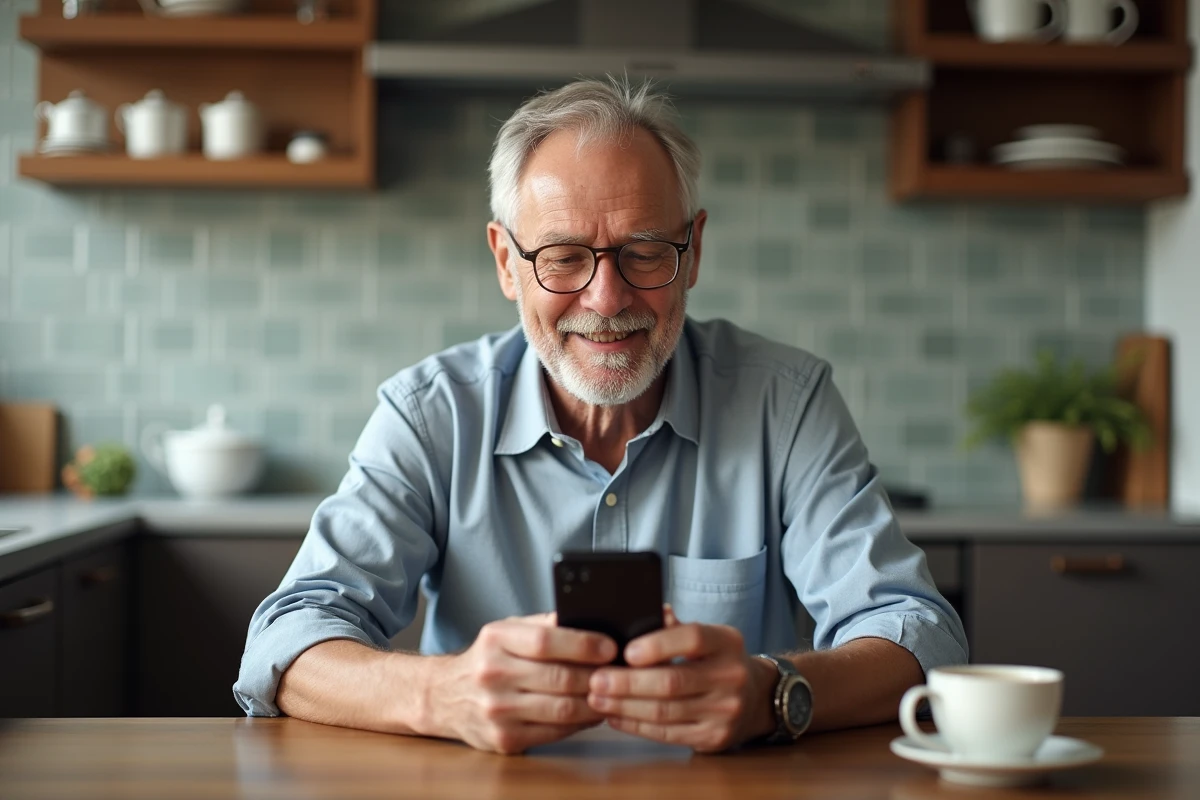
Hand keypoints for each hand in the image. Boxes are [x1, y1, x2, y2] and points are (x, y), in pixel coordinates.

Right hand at [427, 612, 615, 753]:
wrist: (443, 696)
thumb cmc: (488, 658)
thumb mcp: (507, 630)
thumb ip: (545, 625)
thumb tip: (593, 621)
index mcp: (496, 640)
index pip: (546, 641)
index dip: (584, 645)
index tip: (611, 647)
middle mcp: (492, 674)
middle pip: (560, 678)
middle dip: (597, 676)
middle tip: (620, 673)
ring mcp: (497, 710)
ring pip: (562, 709)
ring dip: (595, 703)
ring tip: (611, 693)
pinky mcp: (503, 739)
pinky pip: (555, 732)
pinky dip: (580, 724)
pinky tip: (591, 713)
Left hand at [586, 609, 776, 752]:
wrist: (756, 699)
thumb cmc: (717, 661)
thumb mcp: (707, 637)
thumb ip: (675, 628)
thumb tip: (642, 613)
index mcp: (727, 642)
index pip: (693, 638)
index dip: (658, 645)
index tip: (625, 651)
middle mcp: (731, 676)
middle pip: (672, 681)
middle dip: (628, 682)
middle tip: (596, 679)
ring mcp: (724, 711)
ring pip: (666, 711)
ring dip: (625, 706)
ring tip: (597, 699)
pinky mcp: (713, 737)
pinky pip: (667, 734)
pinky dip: (636, 726)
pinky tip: (615, 717)